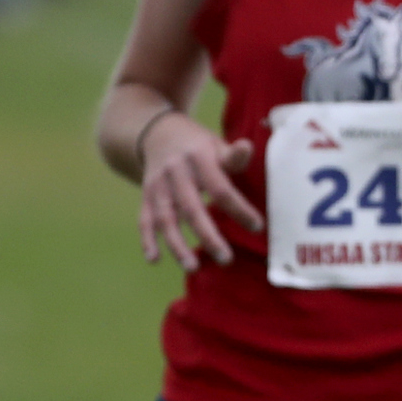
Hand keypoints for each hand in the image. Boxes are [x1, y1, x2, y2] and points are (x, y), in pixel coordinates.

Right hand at [138, 115, 259, 272]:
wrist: (159, 134)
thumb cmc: (198, 146)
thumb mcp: (216, 144)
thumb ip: (233, 155)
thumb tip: (247, 147)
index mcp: (199, 158)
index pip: (220, 188)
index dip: (238, 208)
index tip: (257, 226)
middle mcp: (175, 172)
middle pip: (191, 208)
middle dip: (208, 235)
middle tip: (226, 259)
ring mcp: (157, 186)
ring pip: (165, 218)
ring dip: (177, 245)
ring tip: (193, 267)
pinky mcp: (145, 196)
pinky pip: (144, 220)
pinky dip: (147, 240)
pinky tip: (155, 260)